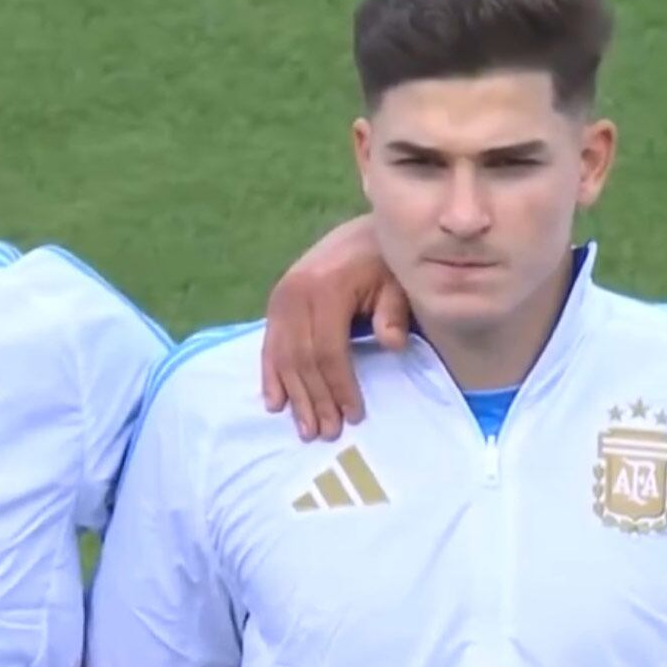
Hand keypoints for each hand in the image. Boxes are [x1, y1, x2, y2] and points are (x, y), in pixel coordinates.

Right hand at [261, 214, 410, 440]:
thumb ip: (393, 312)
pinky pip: (268, 346)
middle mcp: (295, 293)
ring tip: (306, 429)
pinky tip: (275, 403)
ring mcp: (280, 298)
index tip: (354, 415)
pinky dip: (271, 376)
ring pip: (282, 358)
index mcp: (326, 287)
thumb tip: (392, 345)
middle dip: (315, 400)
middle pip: (302, 359)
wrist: (362, 233)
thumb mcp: (397, 281)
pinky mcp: (275, 304)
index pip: (329, 350)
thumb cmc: (385, 262)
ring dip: (294, 397)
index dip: (340, 386)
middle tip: (327, 433)